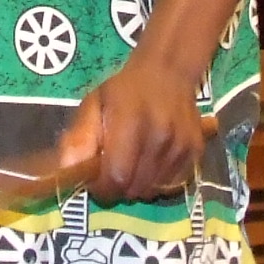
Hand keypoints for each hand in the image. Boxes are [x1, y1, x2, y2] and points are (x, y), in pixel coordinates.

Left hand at [55, 55, 208, 202]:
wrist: (167, 73)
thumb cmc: (123, 91)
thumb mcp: (93, 104)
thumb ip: (79, 137)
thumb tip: (67, 171)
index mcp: (131, 121)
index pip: (117, 175)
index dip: (102, 187)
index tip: (95, 182)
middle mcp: (160, 135)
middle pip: (135, 188)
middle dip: (118, 189)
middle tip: (111, 173)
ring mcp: (182, 145)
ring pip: (153, 190)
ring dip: (138, 187)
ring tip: (131, 166)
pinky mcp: (196, 152)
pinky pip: (173, 186)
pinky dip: (158, 184)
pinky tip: (150, 166)